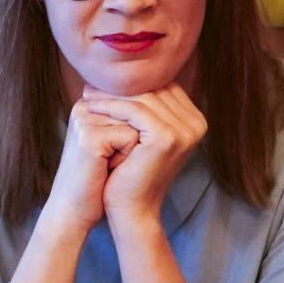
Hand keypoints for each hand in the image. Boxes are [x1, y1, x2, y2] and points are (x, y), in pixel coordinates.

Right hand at [40, 97, 139, 234]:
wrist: (74, 211)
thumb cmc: (98, 179)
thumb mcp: (116, 143)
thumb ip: (130, 118)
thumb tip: (164, 103)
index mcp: (90, 103)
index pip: (134, 99)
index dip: (139, 129)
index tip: (119, 150)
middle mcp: (84, 106)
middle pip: (137, 108)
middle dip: (137, 137)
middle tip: (113, 159)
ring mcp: (85, 119)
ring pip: (137, 122)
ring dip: (134, 147)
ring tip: (110, 163)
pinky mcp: (89, 136)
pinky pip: (131, 137)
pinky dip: (127, 157)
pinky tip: (107, 169)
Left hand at [81, 82, 206, 223]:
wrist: (131, 210)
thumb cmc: (131, 172)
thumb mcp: (142, 135)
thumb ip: (147, 107)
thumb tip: (129, 72)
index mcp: (195, 121)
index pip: (162, 88)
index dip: (132, 83)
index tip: (102, 83)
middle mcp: (197, 125)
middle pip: (154, 90)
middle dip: (120, 87)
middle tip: (90, 85)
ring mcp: (185, 131)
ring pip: (143, 98)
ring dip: (111, 94)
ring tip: (86, 94)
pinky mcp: (168, 138)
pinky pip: (135, 111)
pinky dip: (111, 106)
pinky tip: (91, 106)